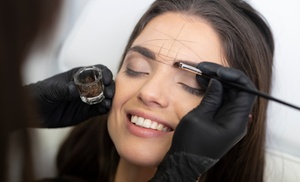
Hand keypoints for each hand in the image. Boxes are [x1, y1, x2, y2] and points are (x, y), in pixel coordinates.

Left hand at [25, 64, 114, 127]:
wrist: (33, 111)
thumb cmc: (41, 93)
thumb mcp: (51, 89)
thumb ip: (64, 89)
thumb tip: (75, 89)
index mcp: (80, 75)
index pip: (98, 70)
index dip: (105, 73)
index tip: (106, 80)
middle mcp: (87, 86)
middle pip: (105, 84)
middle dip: (110, 87)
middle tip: (108, 94)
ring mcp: (88, 99)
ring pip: (104, 97)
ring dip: (109, 99)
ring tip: (107, 103)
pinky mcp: (86, 112)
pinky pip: (99, 110)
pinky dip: (104, 109)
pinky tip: (104, 109)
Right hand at [150, 62, 255, 180]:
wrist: (184, 162)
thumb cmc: (191, 144)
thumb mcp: (199, 117)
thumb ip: (212, 98)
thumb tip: (217, 82)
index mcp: (237, 121)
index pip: (246, 91)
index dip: (235, 77)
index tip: (218, 72)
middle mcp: (237, 120)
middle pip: (238, 91)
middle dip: (223, 77)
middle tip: (205, 69)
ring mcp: (229, 121)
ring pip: (229, 95)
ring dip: (217, 83)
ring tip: (201, 73)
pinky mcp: (221, 121)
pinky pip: (221, 102)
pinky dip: (213, 91)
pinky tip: (202, 83)